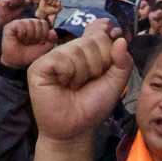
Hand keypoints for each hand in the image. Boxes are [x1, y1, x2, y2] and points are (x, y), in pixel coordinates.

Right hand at [0, 17, 54, 70]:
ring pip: (30, 23)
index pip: (44, 23)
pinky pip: (21, 25)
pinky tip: (18, 39)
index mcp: (36, 27)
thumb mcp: (45, 48)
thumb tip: (53, 32)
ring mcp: (19, 23)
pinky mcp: (10, 26)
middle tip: (31, 43)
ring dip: (29, 36)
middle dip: (37, 35)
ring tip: (25, 41)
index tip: (39, 42)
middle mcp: (28, 23)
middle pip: (38, 22)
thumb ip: (51, 39)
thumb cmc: (30, 55)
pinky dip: (22, 34)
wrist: (17, 62)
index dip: (44, 34)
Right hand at [26, 25, 132, 143]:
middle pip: (92, 40)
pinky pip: (61, 58)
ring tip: (75, 86)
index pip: (98, 31)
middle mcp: (68, 49)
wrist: (75, 129)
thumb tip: (120, 39)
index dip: (105, 34)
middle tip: (89, 81)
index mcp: (85, 51)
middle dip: (99, 64)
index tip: (111, 37)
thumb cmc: (92, 105)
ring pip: (78, 49)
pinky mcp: (39, 66)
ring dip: (83, 73)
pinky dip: (68, 73)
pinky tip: (63, 84)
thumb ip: (122, 61)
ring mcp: (52, 56)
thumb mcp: (115, 83)